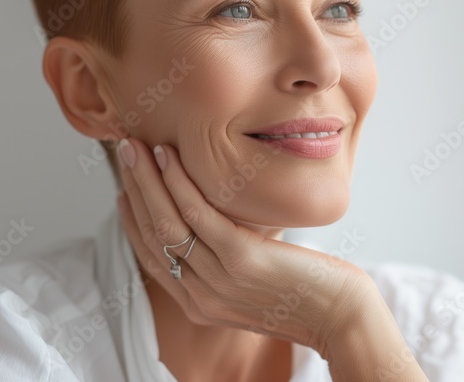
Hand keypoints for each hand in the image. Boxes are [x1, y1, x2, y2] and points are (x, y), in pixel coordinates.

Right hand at [115, 136, 370, 355]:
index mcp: (200, 305)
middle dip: (133, 189)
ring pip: (166, 222)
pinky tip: (171, 158)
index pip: (150, 258)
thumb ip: (229, 260)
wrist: (340, 316)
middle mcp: (201, 297)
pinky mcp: (242, 260)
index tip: (123, 189)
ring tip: (137, 147)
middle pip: (151, 236)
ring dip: (147, 179)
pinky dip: (179, 183)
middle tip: (124, 153)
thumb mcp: (254, 281)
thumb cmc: (306, 292)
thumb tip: (220, 222)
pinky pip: (199, 216)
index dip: (132, 220)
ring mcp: (219, 280)